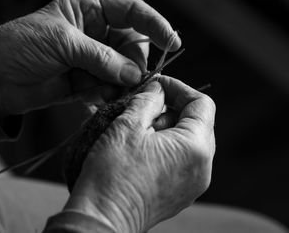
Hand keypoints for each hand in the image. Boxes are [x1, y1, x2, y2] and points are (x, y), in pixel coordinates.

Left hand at [0, 0, 180, 116]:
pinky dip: (110, 95)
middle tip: (134, 79)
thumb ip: (101, 57)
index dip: (154, 24)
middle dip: (135, 61)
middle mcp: (92, 32)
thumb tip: (134, 73)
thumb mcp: (62, 42)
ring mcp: (89, 59)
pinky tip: (102, 100)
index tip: (171, 42)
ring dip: (123, 81)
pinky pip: (107, 87)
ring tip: (116, 93)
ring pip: (122, 68)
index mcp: (87, 9)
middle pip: (131, 44)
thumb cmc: (20, 46)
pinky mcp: (83, 82)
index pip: (131, 11)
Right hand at [64, 76, 215, 232]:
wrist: (102, 219)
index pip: (201, 103)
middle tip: (140, 105)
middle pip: (195, 123)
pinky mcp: (179, 195)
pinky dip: (162, 147)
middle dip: (168, 108)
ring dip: (163, 128)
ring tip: (134, 127)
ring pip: (185, 142)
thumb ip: (148, 100)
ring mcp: (192, 184)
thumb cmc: (113, 174)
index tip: (155, 84)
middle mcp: (202, 167)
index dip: (178, 88)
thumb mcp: (128, 125)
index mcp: (196, 147)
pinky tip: (137, 147)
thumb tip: (157, 90)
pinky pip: (179, 161)